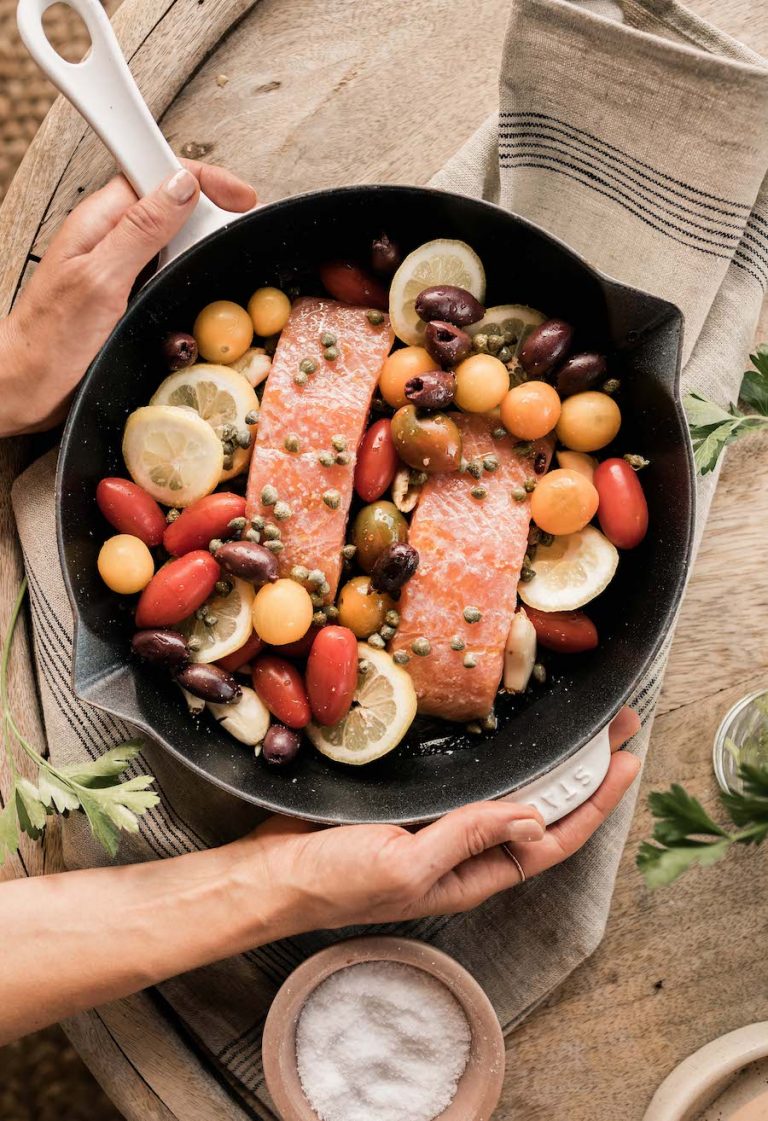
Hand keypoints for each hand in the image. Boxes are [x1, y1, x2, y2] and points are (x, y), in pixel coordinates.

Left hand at [0, 161, 256, 436]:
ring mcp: (117, 267)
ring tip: (222, 265)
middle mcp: (109, 238)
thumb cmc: (50, 339)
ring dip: (198, 253)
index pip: (157, 174)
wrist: (27, 388)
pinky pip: (165, 276)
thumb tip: (182, 186)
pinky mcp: (124, 295)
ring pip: (171, 243)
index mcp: (100, 219)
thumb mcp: (101, 278)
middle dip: (208, 216)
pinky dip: (186, 282)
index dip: (203, 179)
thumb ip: (142, 229)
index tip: (242, 196)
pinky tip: (195, 295)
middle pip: (169, 207)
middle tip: (239, 234)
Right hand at [241, 707, 641, 934]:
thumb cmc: (333, 882)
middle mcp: (466, 853)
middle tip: (615, 725)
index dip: (594, 802)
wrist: (273, 873)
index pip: (552, 839)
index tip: (625, 759)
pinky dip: (500, 757)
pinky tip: (506, 736)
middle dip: (584, 773)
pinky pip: (472, 780)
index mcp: (473, 876)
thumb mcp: (406, 867)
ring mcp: (440, 828)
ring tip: (578, 725)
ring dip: (549, 761)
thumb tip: (532, 816)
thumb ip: (467, 839)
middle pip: (541, 811)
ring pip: (510, 792)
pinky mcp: (414, 805)